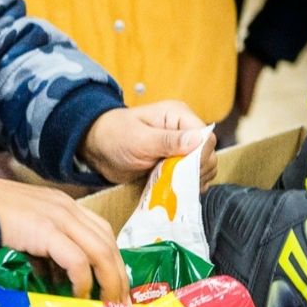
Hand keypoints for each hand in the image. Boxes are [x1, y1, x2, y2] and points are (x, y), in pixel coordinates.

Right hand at [0, 175, 130, 303]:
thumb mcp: (26, 233)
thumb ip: (45, 252)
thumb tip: (58, 282)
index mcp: (64, 206)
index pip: (102, 232)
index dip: (113, 261)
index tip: (116, 287)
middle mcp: (67, 208)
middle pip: (107, 242)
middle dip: (118, 275)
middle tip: (120, 304)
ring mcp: (58, 217)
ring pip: (100, 251)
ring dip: (108, 281)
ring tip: (107, 305)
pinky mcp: (46, 230)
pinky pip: (76, 260)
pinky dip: (82, 281)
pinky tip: (79, 296)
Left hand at [78, 101, 217, 184]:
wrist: (98, 149)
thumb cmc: (114, 137)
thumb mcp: (139, 139)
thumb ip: (168, 140)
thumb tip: (198, 139)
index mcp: (178, 115)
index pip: (206, 137)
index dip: (200, 156)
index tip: (185, 172)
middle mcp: (184, 130)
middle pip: (208, 154)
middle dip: (196, 171)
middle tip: (175, 182)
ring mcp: (182, 148)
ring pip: (204, 168)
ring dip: (192, 181)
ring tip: (173, 186)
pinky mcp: (177, 164)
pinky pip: (193, 177)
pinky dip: (188, 186)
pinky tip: (175, 190)